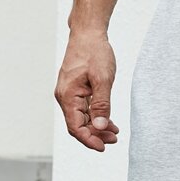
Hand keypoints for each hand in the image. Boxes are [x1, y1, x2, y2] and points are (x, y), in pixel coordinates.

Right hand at [55, 29, 119, 151]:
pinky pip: (83, 110)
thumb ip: (102, 104)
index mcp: (68, 95)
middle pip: (78, 125)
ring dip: (97, 127)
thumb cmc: (94, 52)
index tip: (104, 147)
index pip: (75, 127)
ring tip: (115, 132)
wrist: (88, 33)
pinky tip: (109, 122)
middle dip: (96, 135)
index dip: (89, 140)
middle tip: (115, 139)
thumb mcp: (103, 79)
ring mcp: (69, 94)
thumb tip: (99, 125)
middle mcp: (65, 97)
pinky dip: (96, 117)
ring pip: (82, 119)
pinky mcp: (75, 91)